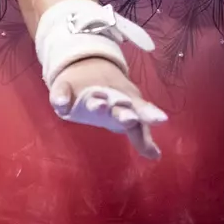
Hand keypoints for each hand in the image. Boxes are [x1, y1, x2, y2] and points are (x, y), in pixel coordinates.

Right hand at [49, 56, 166, 160]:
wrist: (86, 67)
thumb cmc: (113, 99)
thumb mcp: (127, 116)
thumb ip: (140, 136)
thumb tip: (156, 157)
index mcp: (125, 103)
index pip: (140, 109)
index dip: (149, 115)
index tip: (162, 119)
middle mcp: (109, 97)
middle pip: (118, 106)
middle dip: (124, 113)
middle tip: (131, 118)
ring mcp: (86, 93)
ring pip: (92, 99)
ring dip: (97, 103)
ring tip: (100, 104)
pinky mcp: (65, 88)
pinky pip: (61, 92)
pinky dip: (61, 97)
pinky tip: (61, 103)